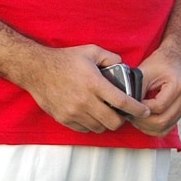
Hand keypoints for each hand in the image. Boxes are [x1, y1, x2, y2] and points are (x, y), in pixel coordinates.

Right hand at [24, 43, 148, 132]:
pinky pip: (85, 129)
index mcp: (94, 83)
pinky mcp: (64, 119)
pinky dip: (92, 125)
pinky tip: (92, 115)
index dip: (137, 109)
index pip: (122, 102)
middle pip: (113, 122)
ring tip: (107, 113)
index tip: (145, 112)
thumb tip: (124, 66)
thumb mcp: (90, 51)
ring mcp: (73, 112)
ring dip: (106, 123)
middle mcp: (85, 101)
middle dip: (122, 119)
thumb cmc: (65, 59)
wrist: (36, 69)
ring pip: (100, 128)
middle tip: (123, 113)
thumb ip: (111, 57)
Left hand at [130, 46, 180, 135]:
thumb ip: (136, 88)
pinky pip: (165, 129)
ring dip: (146, 126)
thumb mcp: (144, 71)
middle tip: (129, 114)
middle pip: (162, 120)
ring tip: (134, 117)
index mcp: (177, 86)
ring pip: (163, 128)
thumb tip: (126, 105)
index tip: (130, 105)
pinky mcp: (179, 113)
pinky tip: (142, 121)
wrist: (172, 61)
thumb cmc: (158, 64)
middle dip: (142, 121)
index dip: (141, 109)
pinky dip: (152, 129)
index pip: (158, 106)